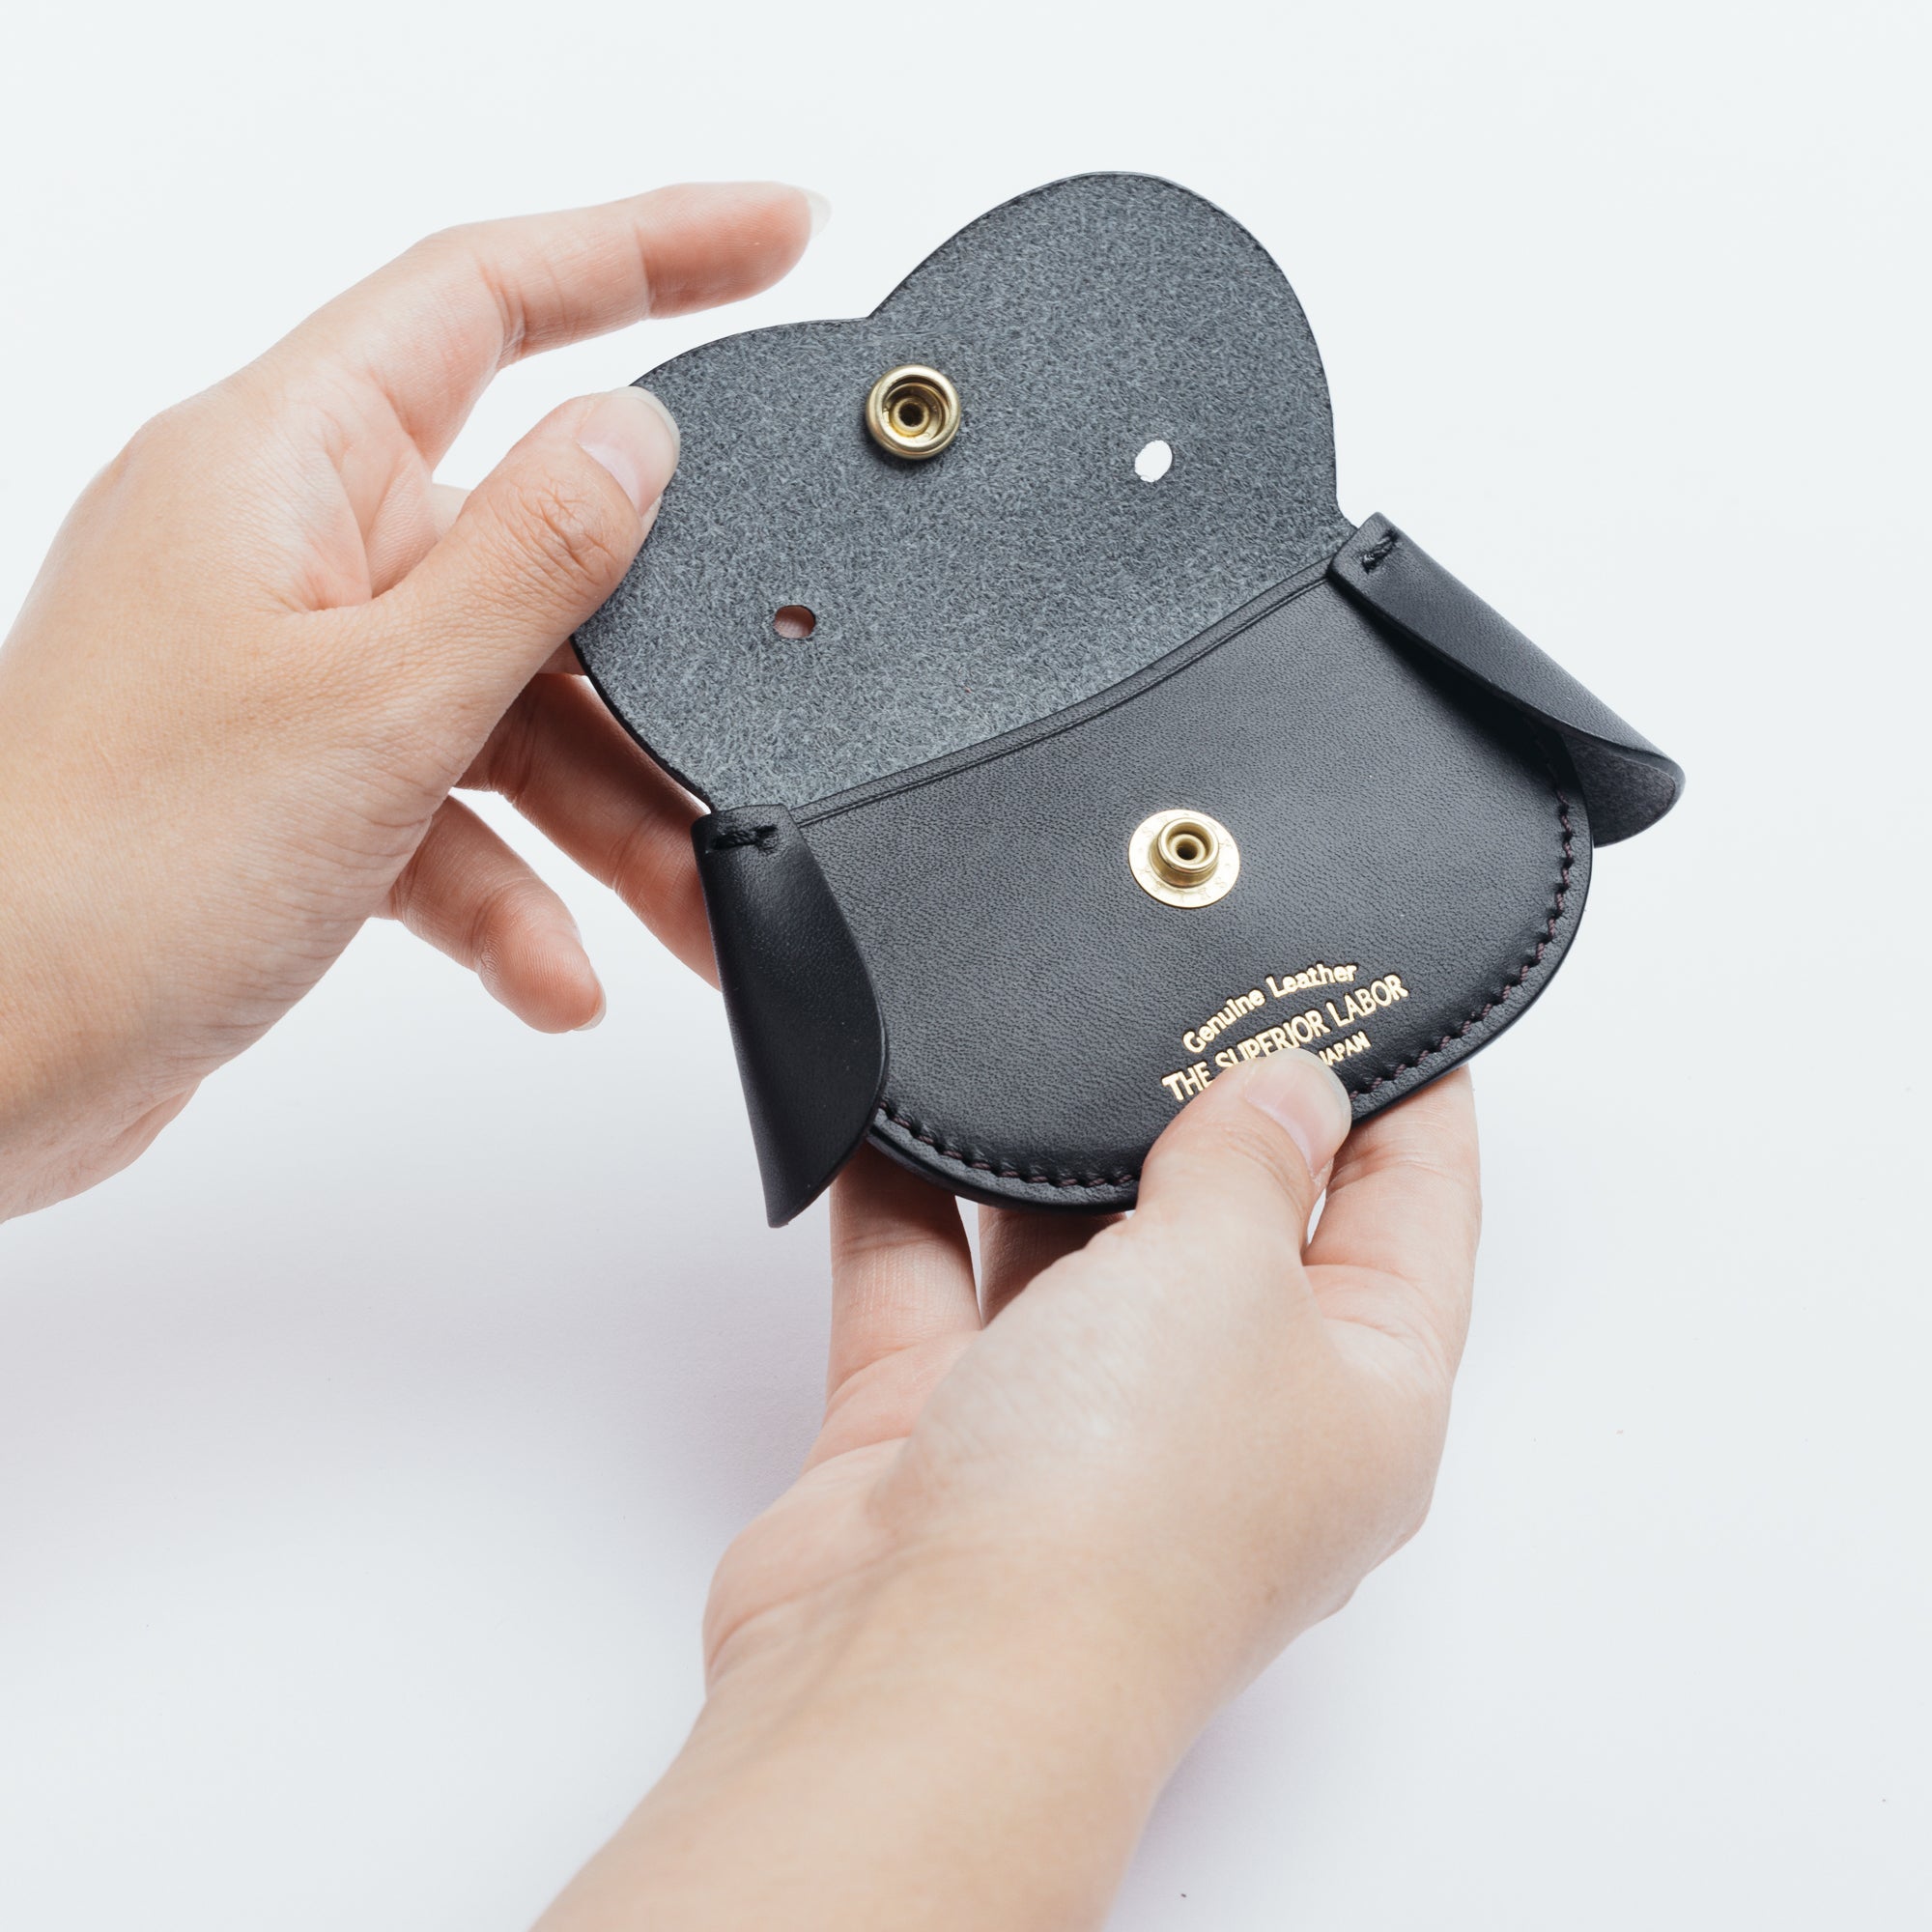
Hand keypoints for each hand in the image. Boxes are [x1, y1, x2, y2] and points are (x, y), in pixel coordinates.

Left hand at [0, 182, 819, 1219]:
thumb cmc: (111, 870)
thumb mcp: (381, 704)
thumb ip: (532, 561)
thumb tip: (636, 435)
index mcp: (277, 464)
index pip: (488, 295)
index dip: (648, 246)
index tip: (779, 235)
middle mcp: (284, 548)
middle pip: (531, 554)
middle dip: (654, 673)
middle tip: (755, 743)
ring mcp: (291, 670)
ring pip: (510, 706)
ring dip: (604, 820)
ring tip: (682, 913)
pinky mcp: (298, 784)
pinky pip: (452, 809)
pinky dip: (515, 891)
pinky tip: (555, 975)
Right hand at [541, 1052, 1479, 1931]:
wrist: (917, 1670)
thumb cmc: (1121, 1520)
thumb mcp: (1230, 1273)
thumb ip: (1252, 1158)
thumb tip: (1288, 1088)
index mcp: (1361, 1392)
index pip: (1415, 1207)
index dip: (1405, 1090)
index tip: (1373, 988)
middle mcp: (1228, 1415)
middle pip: (1236, 1223)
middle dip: (1200, 1108)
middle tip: (1175, 988)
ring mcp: (1081, 1427)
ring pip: (1073, 1250)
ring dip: (1044, 1161)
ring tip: (1036, 1038)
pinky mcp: (941, 1431)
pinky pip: (929, 1279)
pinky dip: (909, 1203)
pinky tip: (893, 1113)